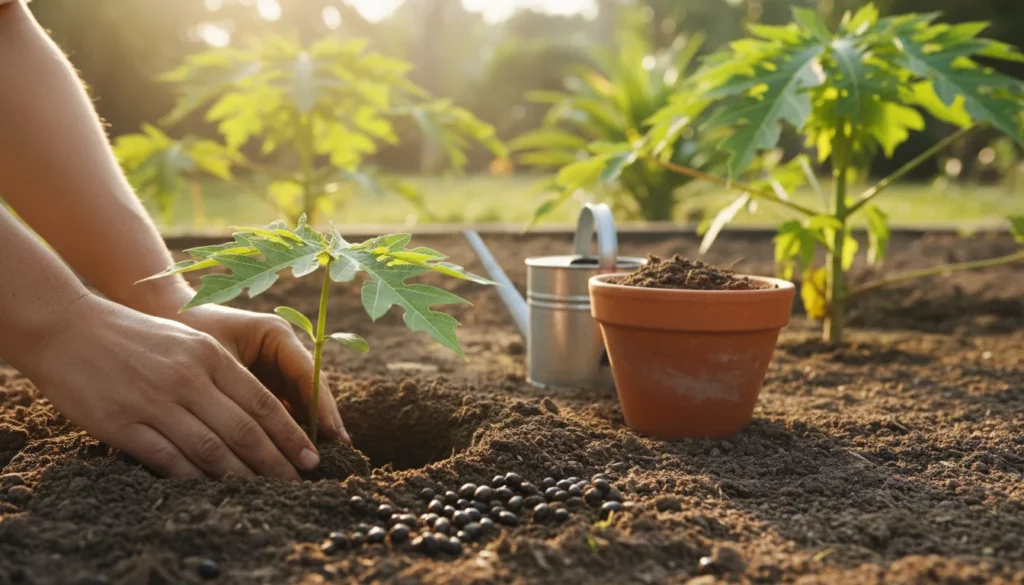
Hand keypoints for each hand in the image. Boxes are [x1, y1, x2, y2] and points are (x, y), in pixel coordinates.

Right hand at [21, 295, 321, 479]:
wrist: (70, 328)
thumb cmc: (136, 336)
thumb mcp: (189, 340)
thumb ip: (222, 373)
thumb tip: (260, 414)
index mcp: (208, 355)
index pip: (261, 402)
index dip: (290, 435)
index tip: (310, 457)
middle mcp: (187, 378)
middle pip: (244, 430)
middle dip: (276, 462)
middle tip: (297, 484)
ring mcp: (154, 402)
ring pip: (211, 450)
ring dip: (242, 477)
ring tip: (263, 494)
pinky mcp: (122, 423)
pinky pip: (168, 460)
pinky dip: (194, 479)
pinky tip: (212, 491)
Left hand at [175, 304, 348, 444]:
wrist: (164, 318)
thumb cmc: (185, 334)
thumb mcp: (212, 360)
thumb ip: (240, 390)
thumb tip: (257, 432)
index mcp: (275, 334)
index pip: (308, 374)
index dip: (321, 407)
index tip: (333, 436)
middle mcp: (283, 349)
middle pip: (311, 390)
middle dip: (323, 422)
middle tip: (337, 454)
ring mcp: (276, 365)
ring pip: (300, 401)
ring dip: (307, 429)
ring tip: (318, 459)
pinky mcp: (265, 381)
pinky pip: (283, 407)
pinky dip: (287, 429)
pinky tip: (292, 453)